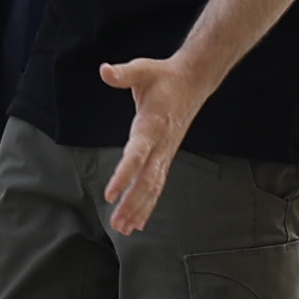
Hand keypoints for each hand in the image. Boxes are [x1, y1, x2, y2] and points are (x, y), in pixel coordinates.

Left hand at [94, 49, 209, 233]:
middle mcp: (161, 145)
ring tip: (123, 229)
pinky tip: (137, 221)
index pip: (137, 154)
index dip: (124, 174)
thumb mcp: (142, 69)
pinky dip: (147, 203)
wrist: (192, 82)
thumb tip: (105, 70)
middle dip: (132, 203)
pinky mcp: (166, 157)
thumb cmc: (162, 76)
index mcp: (152, 125)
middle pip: (146, 179)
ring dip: (139, 208)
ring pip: (153, 187)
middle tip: (116, 224)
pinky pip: (157, 185)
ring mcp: (166, 153)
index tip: (111, 193)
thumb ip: (123, 73)